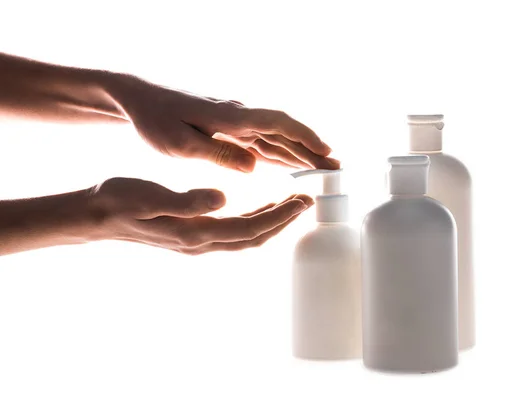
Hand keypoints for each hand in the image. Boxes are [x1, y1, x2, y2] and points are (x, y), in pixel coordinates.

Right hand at [90, 177, 312, 254]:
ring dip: (271, 223)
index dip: (279, 216)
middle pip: (254, 238)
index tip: (302, 199)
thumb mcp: (151, 196)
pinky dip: (253, 222)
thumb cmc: (121, 200)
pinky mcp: (193, 236)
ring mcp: (197, 242)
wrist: (98, 216)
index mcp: (195, 232)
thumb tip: (223, 199)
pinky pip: (233, 234)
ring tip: (290, 204)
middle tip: (306, 201)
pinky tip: (260, 209)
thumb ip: (188, 201)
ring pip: (245, 238)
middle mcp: (201, 242)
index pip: (249, 228)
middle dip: (283, 221)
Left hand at [107, 74, 339, 171]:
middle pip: (285, 132)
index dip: (306, 138)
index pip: (279, 124)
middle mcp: (240, 116)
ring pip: (276, 138)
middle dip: (312, 150)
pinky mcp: (229, 128)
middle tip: (338, 170)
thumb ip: (217, 154)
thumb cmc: (155, 120)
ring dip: (300, 152)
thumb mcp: (179, 143)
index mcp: (232, 117)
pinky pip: (261, 142)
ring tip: (324, 168)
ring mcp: (236, 122)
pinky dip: (280, 153)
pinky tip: (290, 163)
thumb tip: (254, 166)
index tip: (328, 154)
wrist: (139, 98)